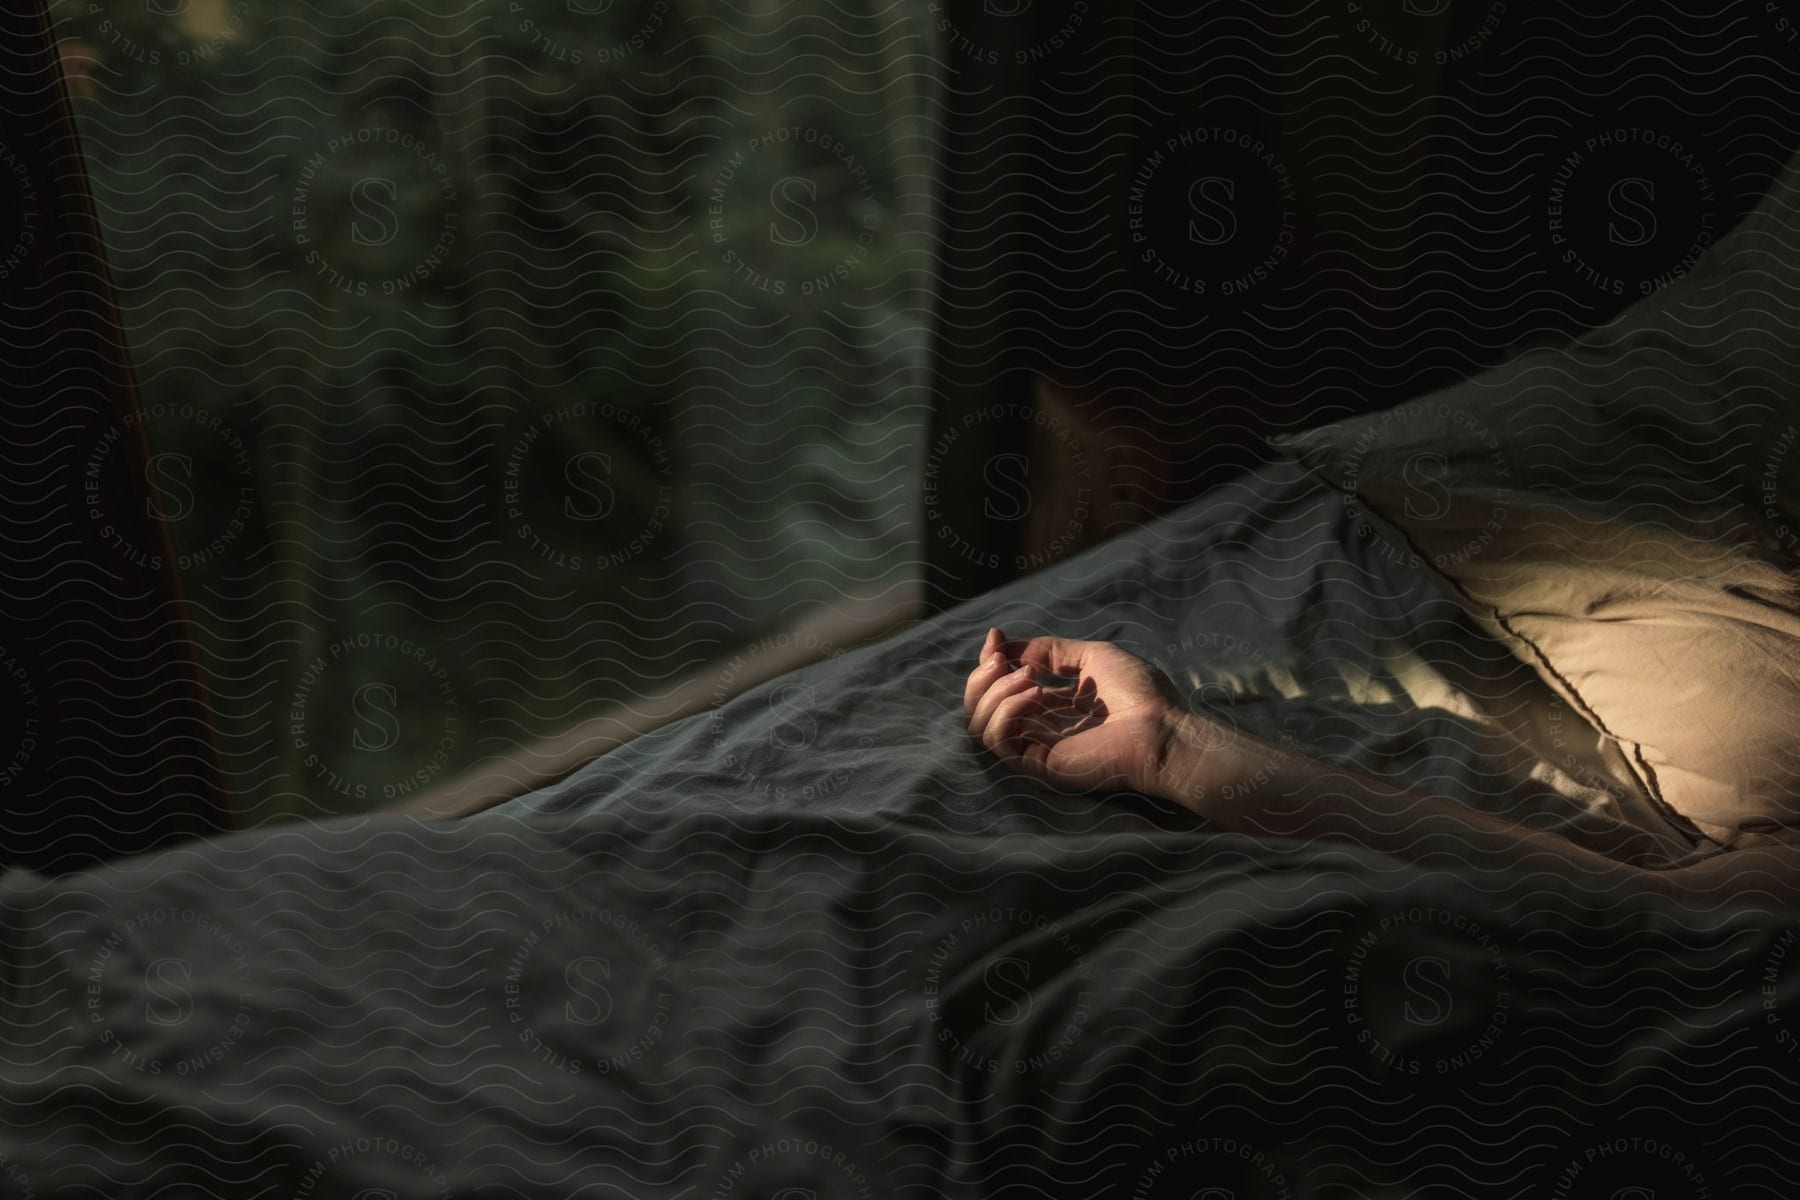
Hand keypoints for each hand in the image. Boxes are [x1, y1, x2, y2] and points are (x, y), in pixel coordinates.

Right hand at [963, 627, 1205, 797]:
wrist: (1162, 729)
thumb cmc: (1140, 694)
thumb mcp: (1091, 656)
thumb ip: (1050, 651)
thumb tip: (1009, 647)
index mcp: (1052, 705)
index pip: (1000, 687)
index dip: (989, 660)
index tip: (995, 636)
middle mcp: (1039, 727)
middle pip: (980, 707)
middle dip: (982, 676)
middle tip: (1001, 659)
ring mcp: (1036, 748)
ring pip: (980, 724)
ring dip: (995, 692)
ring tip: (1029, 677)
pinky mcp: (1038, 765)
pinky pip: (998, 741)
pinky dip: (1007, 710)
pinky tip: (1036, 695)